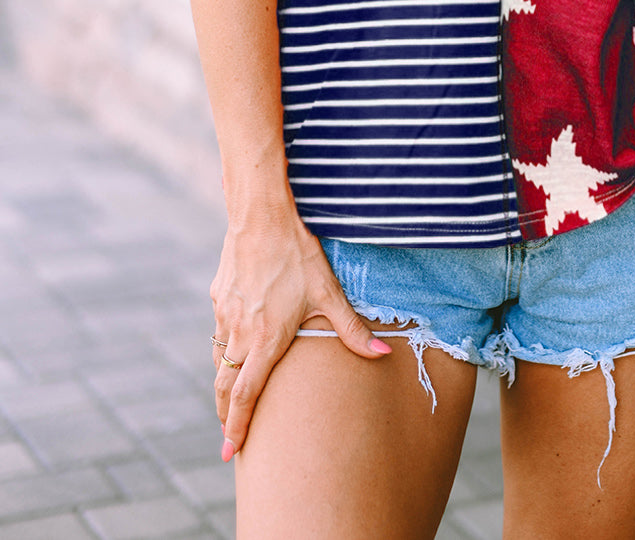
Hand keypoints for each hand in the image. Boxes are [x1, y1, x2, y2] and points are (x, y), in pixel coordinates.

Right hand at [210, 210, 390, 458]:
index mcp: (265, 339)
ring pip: (219, 359)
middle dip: (226, 416)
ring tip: (232, 400)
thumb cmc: (298, 253)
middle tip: (231, 438)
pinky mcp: (219, 295)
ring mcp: (225, 314)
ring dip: (224, 383)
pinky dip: (224, 349)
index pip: (245, 395)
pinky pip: (219, 331)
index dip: (237, 427)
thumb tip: (382, 354)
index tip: (233, 452)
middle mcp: (239, 332)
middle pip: (224, 386)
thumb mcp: (329, 292)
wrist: (261, 215)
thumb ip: (352, 329)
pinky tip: (237, 346)